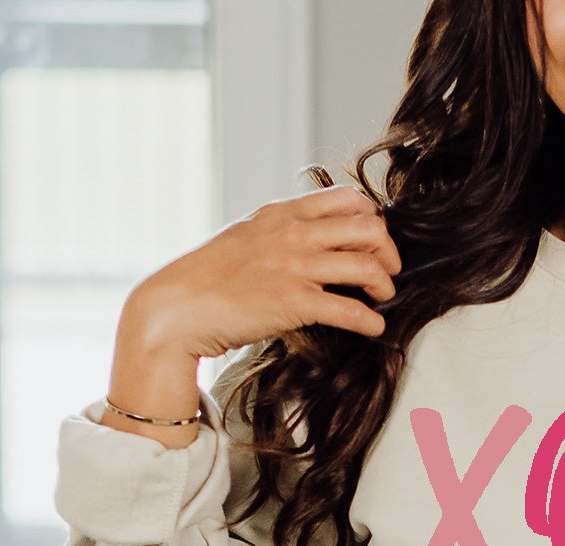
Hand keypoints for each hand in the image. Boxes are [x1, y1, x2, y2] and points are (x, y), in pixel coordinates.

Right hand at [99, 182, 401, 444]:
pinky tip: (374, 327)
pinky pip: (351, 310)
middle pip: (369, 229)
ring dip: (385, 286)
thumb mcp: (243, 238)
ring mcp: (293, 267)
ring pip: (367, 266)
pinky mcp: (293, 303)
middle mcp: (291, 234)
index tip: (374, 242)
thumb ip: (277, 233)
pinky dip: (371, 321)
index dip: (373, 220)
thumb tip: (308, 239)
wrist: (175, 309)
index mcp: (280, 214)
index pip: (348, 199)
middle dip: (388, 252)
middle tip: (389, 273)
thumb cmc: (205, 279)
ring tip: (383, 299)